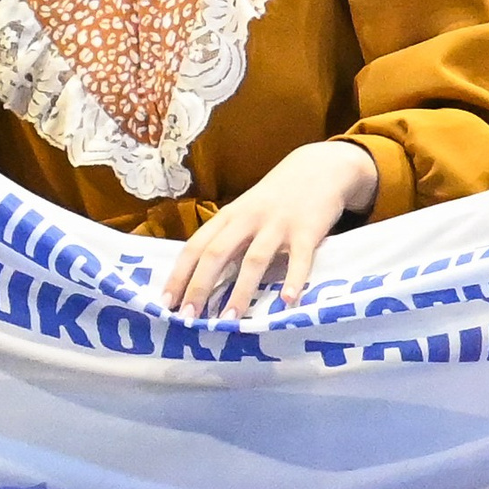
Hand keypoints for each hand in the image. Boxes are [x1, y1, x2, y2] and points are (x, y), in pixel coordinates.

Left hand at [158, 138, 380, 316]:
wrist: (322, 167)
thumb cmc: (278, 197)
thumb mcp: (246, 210)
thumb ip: (229, 237)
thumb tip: (201, 277)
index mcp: (229, 215)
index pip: (196, 246)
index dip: (179, 275)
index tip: (166, 303)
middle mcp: (249, 218)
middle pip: (217, 253)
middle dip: (200, 287)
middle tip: (190, 317)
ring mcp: (278, 225)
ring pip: (254, 260)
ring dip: (240, 292)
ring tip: (229, 320)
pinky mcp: (307, 230)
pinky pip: (299, 259)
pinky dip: (293, 280)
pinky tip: (286, 302)